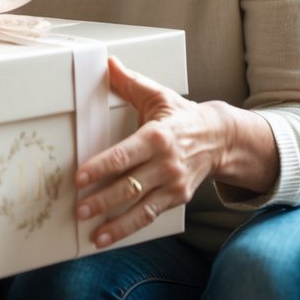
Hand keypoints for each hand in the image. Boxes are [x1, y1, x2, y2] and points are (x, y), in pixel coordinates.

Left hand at [74, 56, 222, 247]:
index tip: (80, 176)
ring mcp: (173, 184)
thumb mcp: (157, 95)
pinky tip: (107, 237)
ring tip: (92, 233)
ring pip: (140, 207)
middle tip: (79, 208)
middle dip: (102, 200)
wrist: (220, 138)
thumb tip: (107, 62)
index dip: (102, 167)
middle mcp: (166, 163)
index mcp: (157, 136)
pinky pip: (149, 216)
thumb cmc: (180, 115)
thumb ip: (129, 82)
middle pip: (130, 186)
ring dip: (114, 222)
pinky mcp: (177, 199)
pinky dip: (128, 229)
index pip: (125, 155)